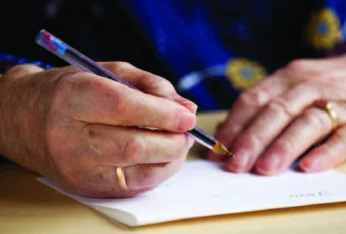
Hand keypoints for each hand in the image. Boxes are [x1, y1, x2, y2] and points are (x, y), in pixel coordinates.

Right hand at [0, 62, 196, 197]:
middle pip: (134, 146)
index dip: (163, 114)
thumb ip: (152, 86)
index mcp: (73, 97)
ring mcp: (76, 168)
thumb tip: (188, 109)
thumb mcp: (110, 73)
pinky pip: (133, 187)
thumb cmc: (72, 91)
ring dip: (171, 159)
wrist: (24, 120)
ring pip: (138, 172)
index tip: (188, 116)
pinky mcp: (85, 187)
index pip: (124, 108)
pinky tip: (162, 157)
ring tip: (178, 143)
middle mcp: (70, 137)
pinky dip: (157, 172)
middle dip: (173, 141)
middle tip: (187, 132)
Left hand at [208, 48, 345, 174]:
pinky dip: (327, 153)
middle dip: (253, 138)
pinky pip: (345, 138)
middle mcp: (312, 86)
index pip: (254, 99)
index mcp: (291, 77)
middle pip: (277, 111)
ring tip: (265, 168)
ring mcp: (340, 103)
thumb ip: (267, 107)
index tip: (218, 150)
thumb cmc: (334, 87)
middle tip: (235, 164)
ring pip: (308, 123)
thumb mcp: (299, 86)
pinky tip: (310, 167)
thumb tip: (228, 135)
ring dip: (284, 146)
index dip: (234, 125)